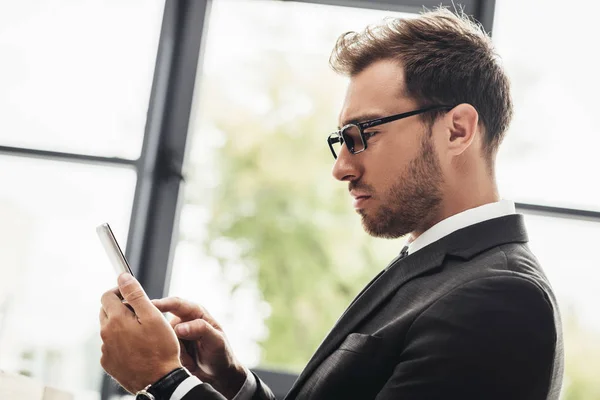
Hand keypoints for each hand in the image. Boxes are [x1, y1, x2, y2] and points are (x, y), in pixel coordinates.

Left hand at [100, 273, 181, 392]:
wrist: (159, 381)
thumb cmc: (160, 349)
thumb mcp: (152, 316)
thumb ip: (136, 295)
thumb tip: (123, 278)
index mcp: (116, 320)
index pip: (107, 295)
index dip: (120, 291)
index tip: (131, 295)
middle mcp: (105, 334)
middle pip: (106, 311)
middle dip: (120, 308)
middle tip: (140, 314)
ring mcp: (106, 350)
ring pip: (109, 329)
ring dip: (121, 326)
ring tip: (141, 334)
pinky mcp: (109, 363)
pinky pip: (111, 346)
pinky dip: (121, 342)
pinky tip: (137, 348)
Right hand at [152, 297, 245, 398]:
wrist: (219, 373)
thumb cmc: (222, 353)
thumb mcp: (216, 341)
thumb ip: (200, 330)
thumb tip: (179, 327)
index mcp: (196, 312)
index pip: (177, 304)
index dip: (162, 304)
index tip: (150, 306)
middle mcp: (184, 320)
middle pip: (165, 323)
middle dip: (169, 337)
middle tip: (180, 350)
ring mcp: (177, 334)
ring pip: (163, 339)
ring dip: (174, 350)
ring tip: (190, 358)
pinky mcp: (173, 346)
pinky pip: (164, 350)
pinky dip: (173, 357)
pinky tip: (185, 362)